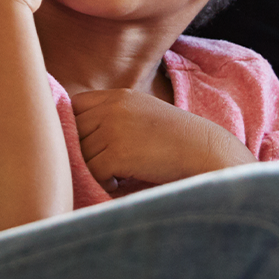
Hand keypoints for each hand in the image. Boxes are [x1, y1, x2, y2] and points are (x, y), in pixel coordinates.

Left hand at [71, 88, 254, 189]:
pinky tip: (124, 181)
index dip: (76, 126)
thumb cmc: (177, 140)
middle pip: (73, 131)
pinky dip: (105, 182)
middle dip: (83, 151)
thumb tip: (74, 138)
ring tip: (120, 173)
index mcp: (119, 96)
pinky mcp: (117, 153)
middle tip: (107, 165)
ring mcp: (114, 129)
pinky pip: (93, 172)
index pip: (74, 105)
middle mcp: (113, 108)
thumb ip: (113, 116)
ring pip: (81, 154)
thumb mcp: (143, 114)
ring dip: (95, 169)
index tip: (90, 143)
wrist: (205, 151)